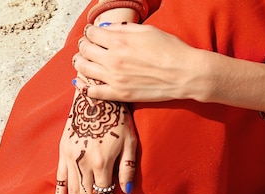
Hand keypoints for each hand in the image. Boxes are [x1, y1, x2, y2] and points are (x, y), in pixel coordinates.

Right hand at [55, 87, 136, 193]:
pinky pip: (60, 177)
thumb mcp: (131, 141)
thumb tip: (126, 190)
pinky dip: (60, 192)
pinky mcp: (63, 152)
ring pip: (72, 191)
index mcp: (102, 162)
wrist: (94, 96)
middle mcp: (83, 163)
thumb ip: (127, 167)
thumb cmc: (118, 118)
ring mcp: (70, 158)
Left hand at [73, 23, 199, 102]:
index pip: (92, 34)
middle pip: (85, 50)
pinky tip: (83, 82)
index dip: (89, 32)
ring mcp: (114, 79)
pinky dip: (84, 86)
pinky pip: (92, 92)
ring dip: (79, 63)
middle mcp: (113, 59)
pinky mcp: (119, 94)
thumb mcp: (148, 30)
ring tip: (81, 60)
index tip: (91, 33)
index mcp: (120, 41)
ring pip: (84, 69)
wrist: (185, 74)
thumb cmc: (171, 50)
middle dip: (83, 45)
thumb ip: (123, 29)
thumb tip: (106, 28)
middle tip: (85, 46)